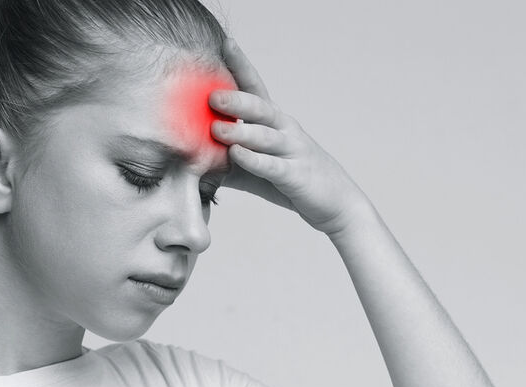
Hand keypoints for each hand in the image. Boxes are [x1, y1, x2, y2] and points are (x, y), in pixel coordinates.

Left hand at [211, 38, 371, 235]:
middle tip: (211, 95)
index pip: (256, 88)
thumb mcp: (255, 167)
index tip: (226, 43)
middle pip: (260, 107)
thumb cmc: (291, 180)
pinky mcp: (296, 175)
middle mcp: (285, 129)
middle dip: (236, 99)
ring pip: (266, 136)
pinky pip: (273, 166)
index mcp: (274, 122)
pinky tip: (238, 155)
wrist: (337, 203)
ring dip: (241, 131)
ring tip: (217, 128)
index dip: (241, 66)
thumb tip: (188, 157)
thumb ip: (225, 160)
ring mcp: (292, 151)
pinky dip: (255, 160)